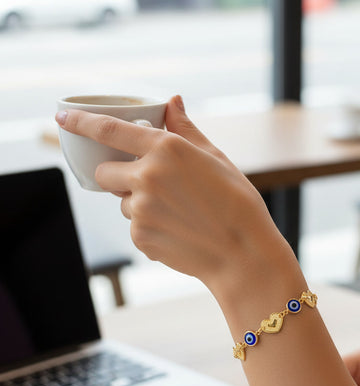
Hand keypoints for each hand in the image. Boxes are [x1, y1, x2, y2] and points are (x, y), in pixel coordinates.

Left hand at [55, 96, 294, 297]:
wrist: (242, 253)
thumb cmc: (236, 203)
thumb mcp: (215, 158)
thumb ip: (185, 129)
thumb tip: (172, 101)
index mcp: (166, 149)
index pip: (110, 129)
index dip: (81, 122)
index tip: (62, 118)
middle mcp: (147, 176)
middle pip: (105, 172)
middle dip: (118, 175)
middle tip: (147, 184)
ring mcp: (141, 209)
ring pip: (122, 203)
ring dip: (139, 204)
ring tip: (176, 213)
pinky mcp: (140, 237)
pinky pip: (134, 227)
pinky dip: (149, 228)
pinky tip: (178, 231)